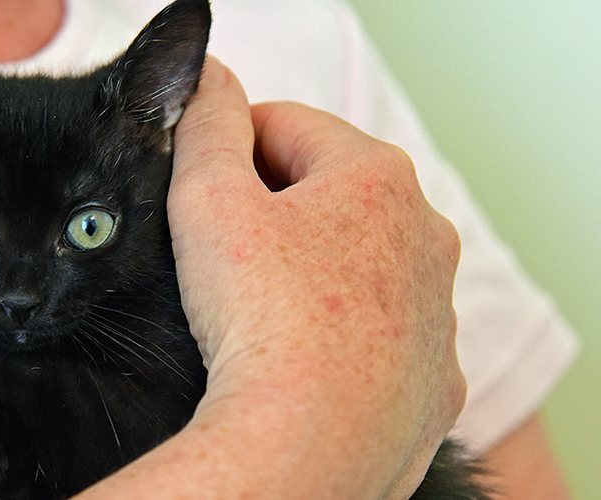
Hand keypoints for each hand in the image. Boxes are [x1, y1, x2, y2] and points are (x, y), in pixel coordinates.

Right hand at [165, 57, 464, 498]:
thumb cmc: (263, 320)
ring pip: (355, 266)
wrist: (307, 447)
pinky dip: (339, 337)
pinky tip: (299, 360)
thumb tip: (210, 85)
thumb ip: (207, 127)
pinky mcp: (433, 377)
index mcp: (376, 177)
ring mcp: (435, 312)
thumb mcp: (209, 199)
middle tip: (219, 257)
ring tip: (256, 315)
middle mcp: (425, 236)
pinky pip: (378, 335)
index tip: (198, 191)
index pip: (285, 125)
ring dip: (307, 274)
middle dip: (271, 212)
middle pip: (327, 194)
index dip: (229, 149)